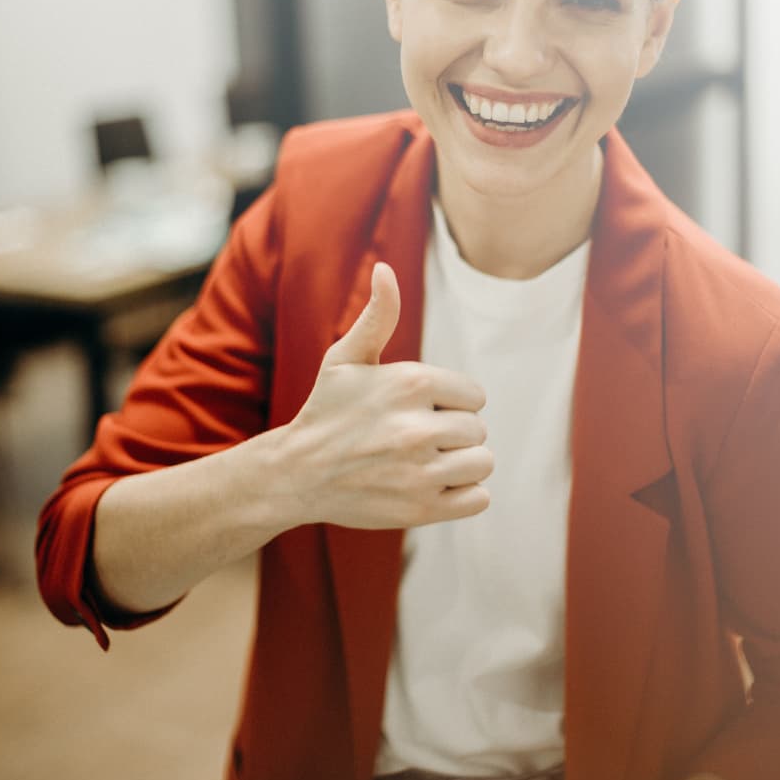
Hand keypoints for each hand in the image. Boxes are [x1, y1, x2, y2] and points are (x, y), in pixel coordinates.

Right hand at [280, 262, 492, 530]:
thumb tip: (385, 269)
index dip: (450, 402)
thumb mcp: (346, 358)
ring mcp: (421, 472)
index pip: (474, 395)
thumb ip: (378, 315)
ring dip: (462, 463)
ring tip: (426, 461)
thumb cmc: (326, 410)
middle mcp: (418, 428)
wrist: (297, 473)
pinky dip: (463, 494)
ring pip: (483, 463)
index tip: (419, 409)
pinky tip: (432, 485)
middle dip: (453, 433)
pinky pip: (479, 498)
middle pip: (478, 430)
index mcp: (411, 383)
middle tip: (416, 438)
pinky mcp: (422, 510)